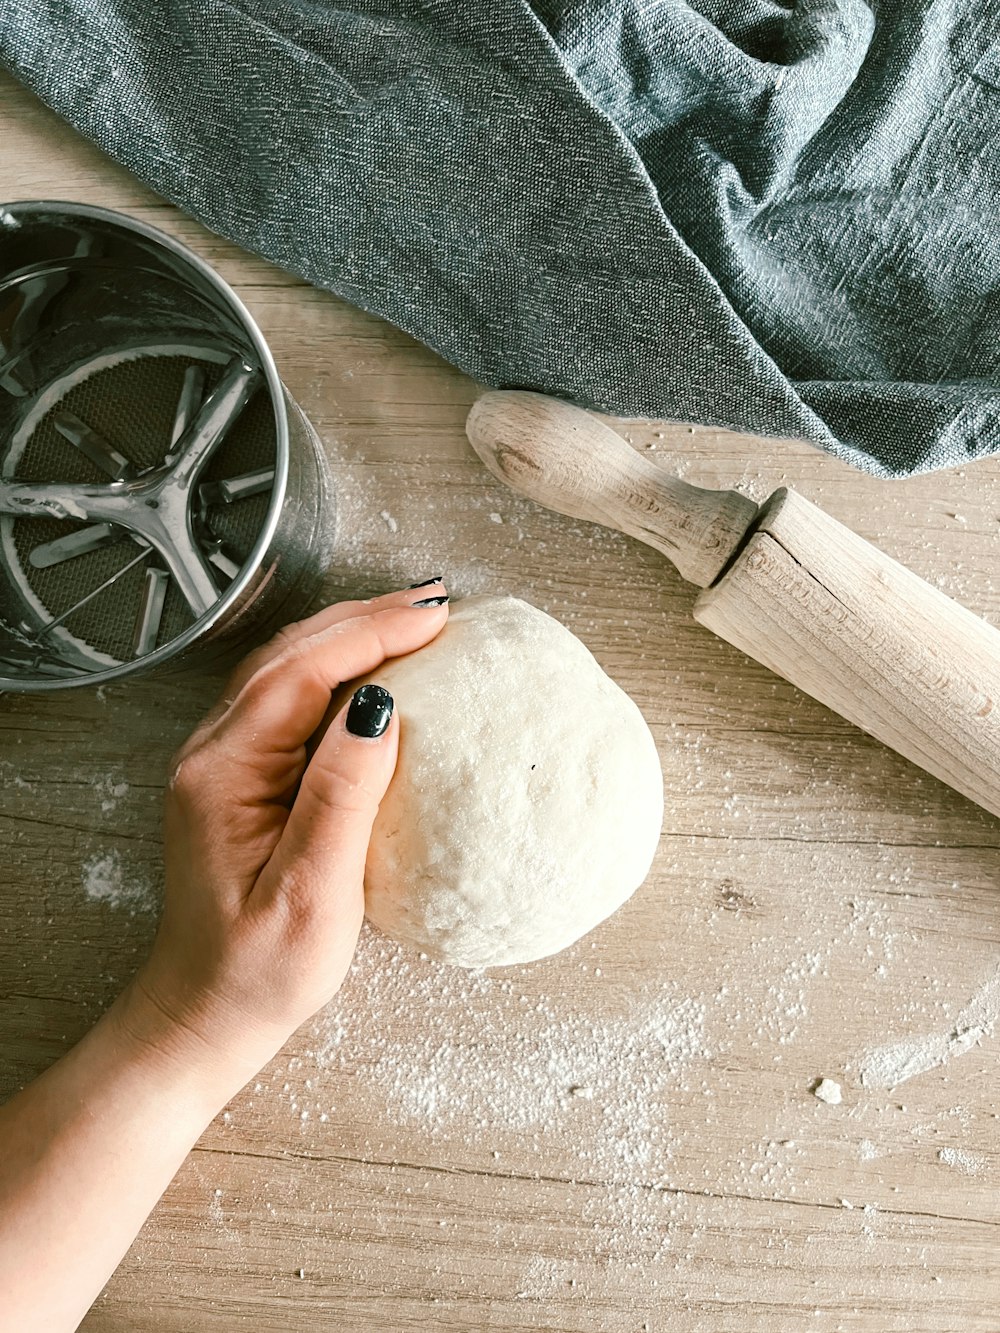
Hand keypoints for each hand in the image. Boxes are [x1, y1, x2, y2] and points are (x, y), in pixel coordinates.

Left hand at [117, 582, 448, 1087]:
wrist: (205, 1014)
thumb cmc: (257, 970)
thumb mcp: (312, 893)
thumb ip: (341, 795)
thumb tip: (379, 706)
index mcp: (224, 773)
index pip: (303, 672)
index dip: (372, 634)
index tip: (435, 617)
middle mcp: (213, 753)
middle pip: (291, 653)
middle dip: (365, 617)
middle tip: (437, 603)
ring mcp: (222, 762)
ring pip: (288, 667)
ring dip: (351, 634)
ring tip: (414, 619)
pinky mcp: (241, 777)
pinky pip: (290, 697)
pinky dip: (336, 667)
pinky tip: (374, 671)